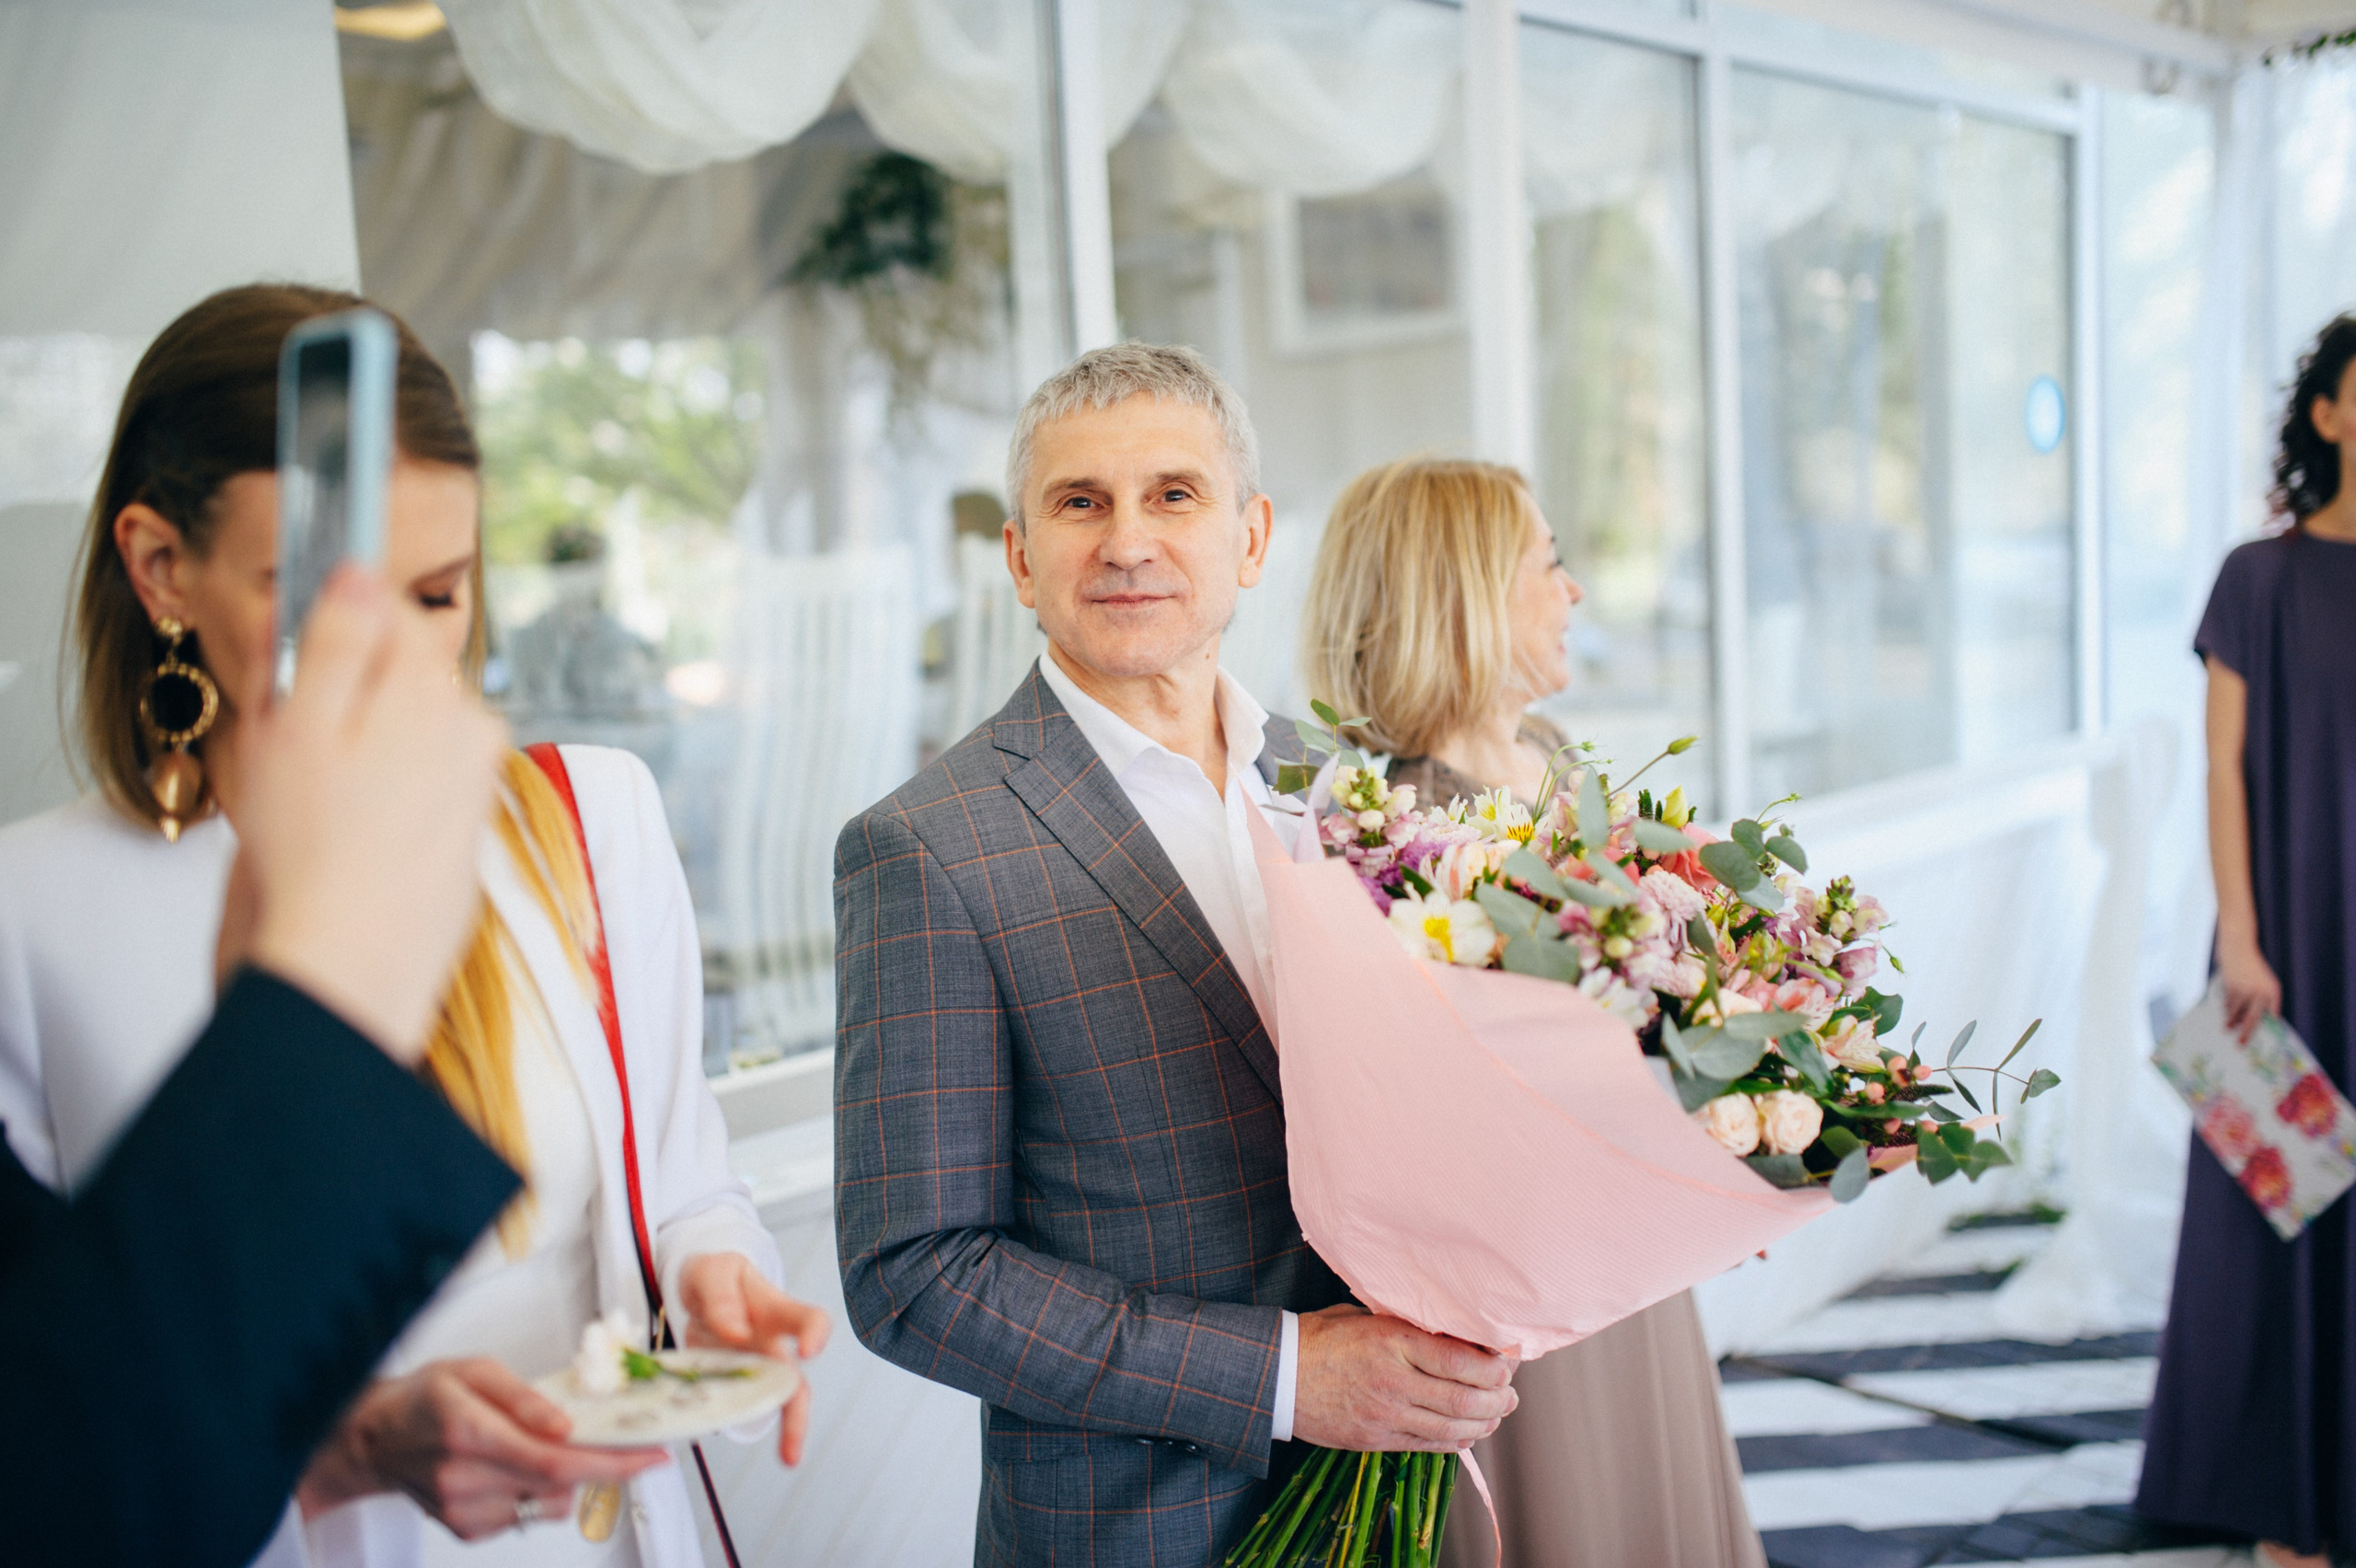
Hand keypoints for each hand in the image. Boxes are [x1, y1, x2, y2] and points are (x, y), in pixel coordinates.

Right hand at [225, 565, 506, 1061]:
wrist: (350, 963)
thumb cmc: (312, 850)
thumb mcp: (296, 723)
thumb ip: (335, 639)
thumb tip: (358, 575)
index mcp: (434, 690)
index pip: (393, 615)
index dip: (335, 632)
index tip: (296, 669)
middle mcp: (473, 728)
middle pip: (403, 677)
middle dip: (348, 699)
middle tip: (295, 753)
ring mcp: (479, 784)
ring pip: (410, 734)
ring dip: (366, 752)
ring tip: (317, 805)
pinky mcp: (471, 832)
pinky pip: (420, 788)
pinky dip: (385, 800)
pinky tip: (350, 837)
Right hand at [296, 1358, 665, 1536]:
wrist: (373, 1438)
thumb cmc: (425, 1397)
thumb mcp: (474, 1371)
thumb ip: (524, 1397)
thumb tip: (567, 1425)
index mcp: (468, 1432)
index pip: (553, 1459)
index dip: (611, 1462)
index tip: (652, 1457)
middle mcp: (464, 1478)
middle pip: (558, 1484)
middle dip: (600, 1464)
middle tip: (620, 1443)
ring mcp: (463, 1511)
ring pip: (548, 1503)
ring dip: (566, 1477)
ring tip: (542, 1446)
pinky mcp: (466, 1529)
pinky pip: (527, 1515)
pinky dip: (537, 1491)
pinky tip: (515, 1467)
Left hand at [678, 1252, 831, 1464]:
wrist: (697, 1288)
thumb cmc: (715, 1275)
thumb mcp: (712, 1271)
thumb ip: (721, 1295)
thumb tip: (736, 1334)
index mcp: (774, 1311)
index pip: (809, 1319)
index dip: (816, 1335)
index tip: (809, 1352)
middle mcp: (770, 1345)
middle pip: (796, 1383)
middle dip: (798, 1417)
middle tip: (793, 1452)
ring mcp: (751, 1367)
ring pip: (772, 1404)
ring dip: (781, 1433)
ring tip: (788, 1460)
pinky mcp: (728, 1382)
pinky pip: (732, 1407)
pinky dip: (726, 1424)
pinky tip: (716, 1435)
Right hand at [1290, 1304, 1517, 1452]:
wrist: (1276, 1376)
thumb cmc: (1322, 1338)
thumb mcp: (1366, 1316)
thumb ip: (1408, 1325)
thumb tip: (1455, 1332)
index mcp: (1392, 1341)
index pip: (1460, 1359)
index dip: (1494, 1367)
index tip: (1506, 1364)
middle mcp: (1393, 1380)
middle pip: (1464, 1398)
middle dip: (1498, 1400)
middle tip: (1511, 1395)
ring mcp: (1385, 1415)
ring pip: (1451, 1427)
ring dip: (1483, 1423)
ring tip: (1496, 1415)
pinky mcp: (1376, 1440)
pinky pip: (1428, 1444)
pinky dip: (1456, 1441)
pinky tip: (1469, 1433)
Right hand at [2219, 938, 2281, 1044]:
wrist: (2239, 949)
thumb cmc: (2256, 970)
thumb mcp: (2269, 983)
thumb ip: (2270, 1002)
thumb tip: (2269, 1020)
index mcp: (2270, 992)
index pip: (2267, 1016)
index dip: (2262, 1029)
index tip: (2259, 1042)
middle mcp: (2257, 992)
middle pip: (2249, 1018)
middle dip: (2244, 1033)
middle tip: (2240, 1044)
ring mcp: (2242, 990)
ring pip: (2235, 1012)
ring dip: (2231, 1020)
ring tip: (2227, 1028)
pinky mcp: (2229, 987)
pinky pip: (2227, 1003)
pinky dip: (2226, 1008)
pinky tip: (2226, 1008)